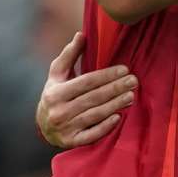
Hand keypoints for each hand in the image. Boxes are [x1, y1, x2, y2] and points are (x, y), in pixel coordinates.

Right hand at [37, 33, 137, 148]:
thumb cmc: (55, 93)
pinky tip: (119, 117)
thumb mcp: (57, 73)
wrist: (43, 125)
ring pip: (95, 115)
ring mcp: (65, 128)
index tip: (124, 69)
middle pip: (93, 98)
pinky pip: (91, 135)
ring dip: (115, 105)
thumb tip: (81, 34)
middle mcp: (58, 111)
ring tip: (131, 95)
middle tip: (133, 81)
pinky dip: (105, 127)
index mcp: (55, 93)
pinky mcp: (71, 142)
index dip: (106, 75)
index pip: (86, 82)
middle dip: (115, 88)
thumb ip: (69, 54)